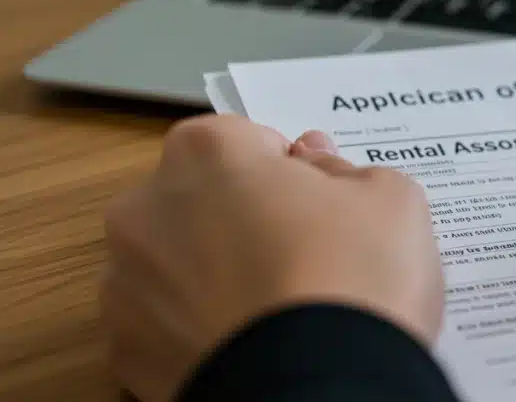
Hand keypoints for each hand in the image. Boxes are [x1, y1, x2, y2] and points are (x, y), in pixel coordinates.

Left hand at [100, 115, 442, 401]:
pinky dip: (200, 331)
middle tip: (305, 255)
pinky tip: (253, 342)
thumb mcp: (390, 198)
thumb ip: (344, 166)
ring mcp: (126, 286)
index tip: (321, 204)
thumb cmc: (353, 281)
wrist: (320, 390)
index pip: (246, 139)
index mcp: (206, 154)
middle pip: (200, 198)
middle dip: (242, 218)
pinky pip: (165, 326)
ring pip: (176, 264)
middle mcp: (146, 209)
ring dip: (215, 275)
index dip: (289, 171)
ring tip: (280, 308)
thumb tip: (315, 163)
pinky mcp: (125, 353)